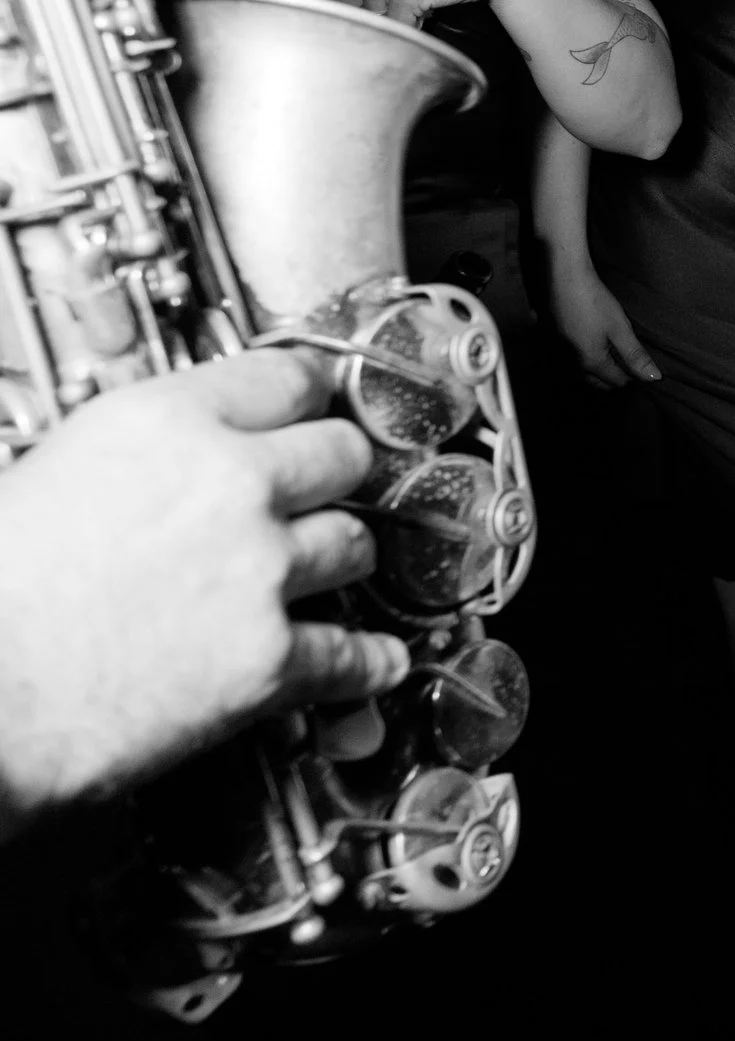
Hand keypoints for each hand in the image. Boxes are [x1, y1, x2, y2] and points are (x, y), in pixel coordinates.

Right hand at [0, 351, 405, 822]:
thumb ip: (136, 454)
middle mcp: (232, 485)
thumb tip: (165, 461)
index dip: (306, 393)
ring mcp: (261, 573)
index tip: (315, 402)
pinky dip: (367, 661)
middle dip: (334, 471)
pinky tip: (375, 658)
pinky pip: (352, 654)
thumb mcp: (53, 467)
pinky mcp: (271, 662)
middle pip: (341, 454)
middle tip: (325, 485)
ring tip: (329, 567)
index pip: (285, 378)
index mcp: (168, 422)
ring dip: (342, 557)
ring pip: (354, 544)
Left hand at [313, 0, 524, 29]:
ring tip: (415, 9)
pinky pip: (398, 32)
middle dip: (369, 34)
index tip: (364, 28)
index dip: (342, 29)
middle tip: (398, 18)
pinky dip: (415, 33)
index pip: (319, 14)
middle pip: (343, 27)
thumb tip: (326, 34)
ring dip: (396, 32)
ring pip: (371, 32)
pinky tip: (428, 11)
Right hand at [545, 249, 660, 391]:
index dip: (632, 375)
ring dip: (597, 369)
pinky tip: (589, 342)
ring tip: (610, 353)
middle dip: (614, 375)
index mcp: (591, 363)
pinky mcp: (550, 342)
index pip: (617, 382)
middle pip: (598, 382)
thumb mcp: (620, 328)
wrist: (563, 278)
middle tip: (627, 359)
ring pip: (582, 374)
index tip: (640, 362)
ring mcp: (558, 355)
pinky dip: (582, 358)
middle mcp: (572, 365)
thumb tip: (654, 378)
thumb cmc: (594, 301)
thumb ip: (636, 356)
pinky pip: (570, 361)